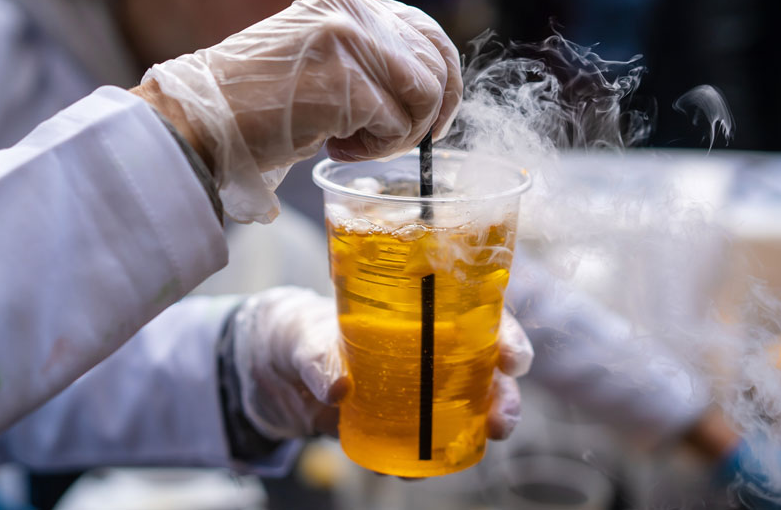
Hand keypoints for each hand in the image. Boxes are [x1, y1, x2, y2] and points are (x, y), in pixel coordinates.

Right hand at [141, 0, 461, 222]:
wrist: (200, 116)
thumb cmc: (253, 99)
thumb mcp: (315, 57)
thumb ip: (363, 58)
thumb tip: (420, 88)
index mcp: (347, 4)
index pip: (426, 31)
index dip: (442, 77)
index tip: (433, 114)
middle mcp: (354, 15)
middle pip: (435, 66)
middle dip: (432, 113)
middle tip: (406, 140)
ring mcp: (351, 47)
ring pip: (424, 98)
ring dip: (400, 135)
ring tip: (357, 144)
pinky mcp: (347, 85)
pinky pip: (397, 127)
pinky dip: (374, 149)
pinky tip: (337, 147)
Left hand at [231, 287, 533, 441]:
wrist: (266, 371)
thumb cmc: (292, 332)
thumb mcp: (300, 335)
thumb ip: (316, 355)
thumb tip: (340, 388)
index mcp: (412, 311)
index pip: (473, 315)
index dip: (503, 334)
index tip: (514, 358)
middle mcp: (422, 349)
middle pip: (483, 368)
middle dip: (504, 394)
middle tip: (502, 420)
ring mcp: (409, 390)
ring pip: (463, 407)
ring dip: (478, 428)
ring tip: (477, 445)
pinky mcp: (390, 424)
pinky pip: (421, 443)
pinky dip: (427, 458)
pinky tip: (418, 469)